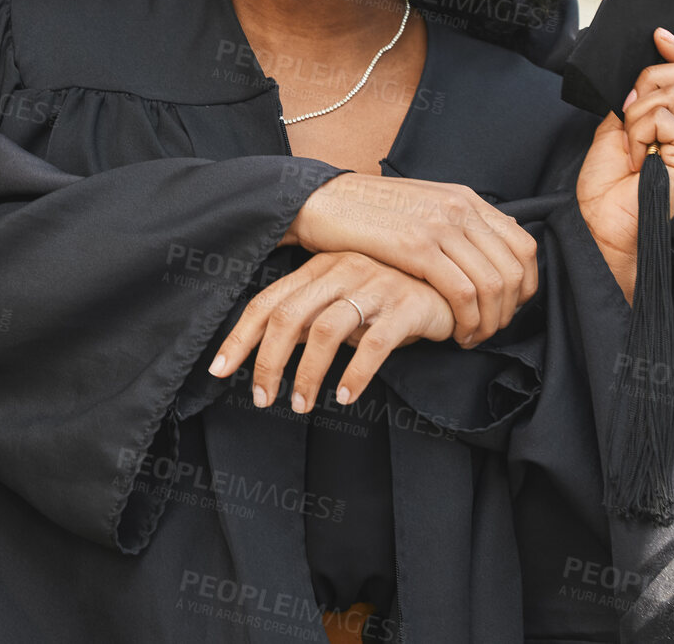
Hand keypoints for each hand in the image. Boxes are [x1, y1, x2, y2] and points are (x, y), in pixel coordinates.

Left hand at [207, 251, 456, 413]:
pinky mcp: (405, 306)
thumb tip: (268, 351)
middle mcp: (342, 269)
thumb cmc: (392, 295)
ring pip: (325, 330)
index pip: (268, 301)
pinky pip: (373, 344)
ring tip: (301, 406)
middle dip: (267, 362)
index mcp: (321, 266)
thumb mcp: (346, 298)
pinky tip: (346, 397)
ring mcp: (374, 285)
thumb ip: (312, 314)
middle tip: (262, 399)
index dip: (240, 337)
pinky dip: (355, 373)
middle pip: (288, 316)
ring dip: (306, 374)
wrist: (453, 280)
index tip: (219, 370)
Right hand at [283, 173, 536, 346]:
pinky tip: (453, 333)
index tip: (507, 309)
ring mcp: (440, 225)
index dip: (524, 286)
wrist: (323, 200)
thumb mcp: (422, 208)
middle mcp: (460, 208)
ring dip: (488, 322)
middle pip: (513, 270)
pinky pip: (462, 293)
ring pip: (493, 285)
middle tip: (488, 332)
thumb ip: (456, 225)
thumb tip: (487, 252)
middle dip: (507, 311)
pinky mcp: (417, 246)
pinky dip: (466, 321)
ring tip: (470, 337)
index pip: (523, 246)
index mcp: (465, 198)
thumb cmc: (368, 212)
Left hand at [575, 27, 673, 299]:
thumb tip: (640, 72)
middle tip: (629, 115)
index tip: (658, 34)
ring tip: (631, 148)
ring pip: (669, 95)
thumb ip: (635, 99)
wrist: (600, 222)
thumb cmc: (607, 184)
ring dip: (636, 116)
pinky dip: (638, 132)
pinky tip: (636, 158)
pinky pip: (664, 117)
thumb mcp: (618, 127)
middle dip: (649, 82)